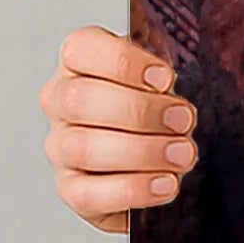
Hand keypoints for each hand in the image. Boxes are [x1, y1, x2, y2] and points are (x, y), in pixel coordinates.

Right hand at [39, 24, 198, 234]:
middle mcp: (61, 103)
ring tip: (182, 153)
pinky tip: (165, 183)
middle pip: (80, 100)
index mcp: (80, 64)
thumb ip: (162, 71)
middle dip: (140, 111)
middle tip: (182, 119)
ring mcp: (61, 148)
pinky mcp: (70, 189)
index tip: (164, 78)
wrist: (156, 159)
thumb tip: (169, 78)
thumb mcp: (162, 79)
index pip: (81, 49)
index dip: (123, 62)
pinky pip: (89, 193)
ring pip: (84, 147)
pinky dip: (133, 189)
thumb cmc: (156, 110)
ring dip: (143, 151)